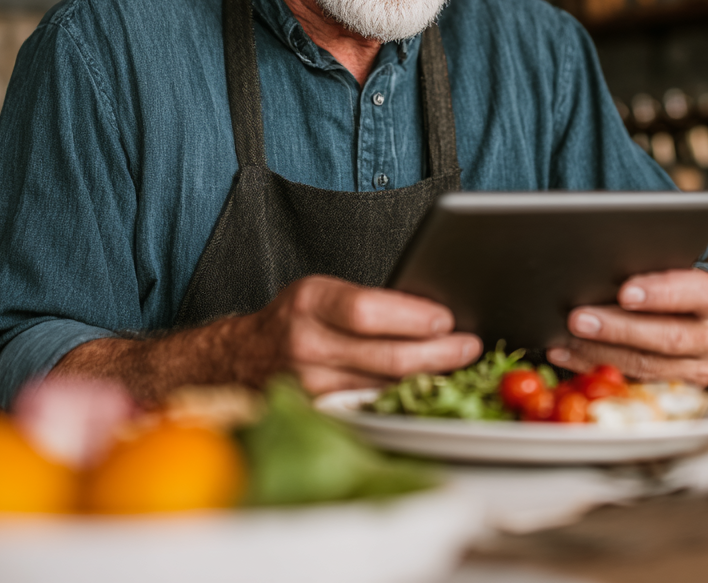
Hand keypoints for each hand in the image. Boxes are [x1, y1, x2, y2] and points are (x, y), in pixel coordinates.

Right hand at [239, 275, 481, 394]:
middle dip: (439, 354)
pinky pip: (373, 408)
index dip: (412, 317)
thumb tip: (432, 313)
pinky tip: (426, 391)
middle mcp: (308, 344)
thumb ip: (369, 302)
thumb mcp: (324, 293)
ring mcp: (312, 387)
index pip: (368, 311)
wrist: (239, 357)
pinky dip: (404, 400)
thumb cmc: (295, 318)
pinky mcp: (319, 415)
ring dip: (429, 380)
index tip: (446, 319)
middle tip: (469, 347)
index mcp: (311, 302)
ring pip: (386, 389)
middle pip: (386, 358)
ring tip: (458, 367)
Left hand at [547, 269, 707, 386]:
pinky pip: (632, 381)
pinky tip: (569, 354)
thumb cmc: (688, 297)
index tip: (624, 292)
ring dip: (599, 352)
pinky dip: (595, 367)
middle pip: (668, 337)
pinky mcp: (677, 390)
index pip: (698, 294)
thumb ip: (655, 275)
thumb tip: (603, 272)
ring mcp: (700, 370)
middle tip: (579, 319)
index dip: (661, 293)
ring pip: (647, 365)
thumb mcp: (683, 279)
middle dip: (619, 329)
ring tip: (566, 338)